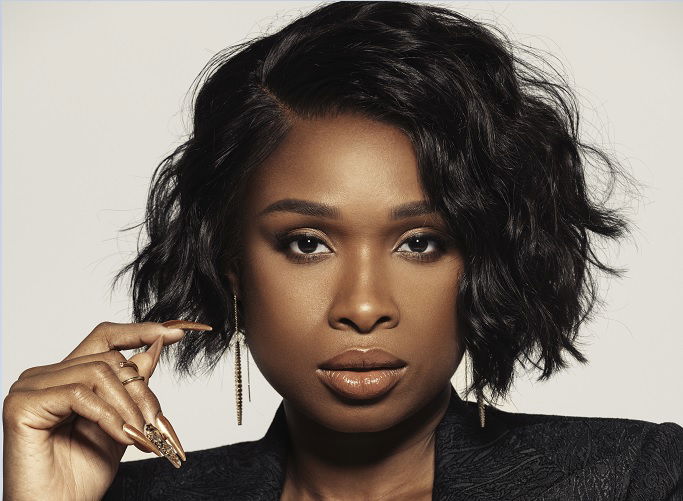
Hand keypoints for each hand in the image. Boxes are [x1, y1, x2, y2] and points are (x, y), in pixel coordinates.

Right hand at [2, 320, 211, 500]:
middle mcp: (45, 376)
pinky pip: (80, 394)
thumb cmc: (82, 475)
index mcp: (66, 376)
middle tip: (157, 426)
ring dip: (129, 408)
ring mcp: (30, 387)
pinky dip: (109, 417)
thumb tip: (153, 348)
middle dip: (142, 392)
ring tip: (141, 437)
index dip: (140, 332)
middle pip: (109, 359)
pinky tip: (122, 437)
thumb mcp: (123, 423)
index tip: (176, 334)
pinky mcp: (22, 405)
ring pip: (98, 374)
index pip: (104, 338)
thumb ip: (132, 387)